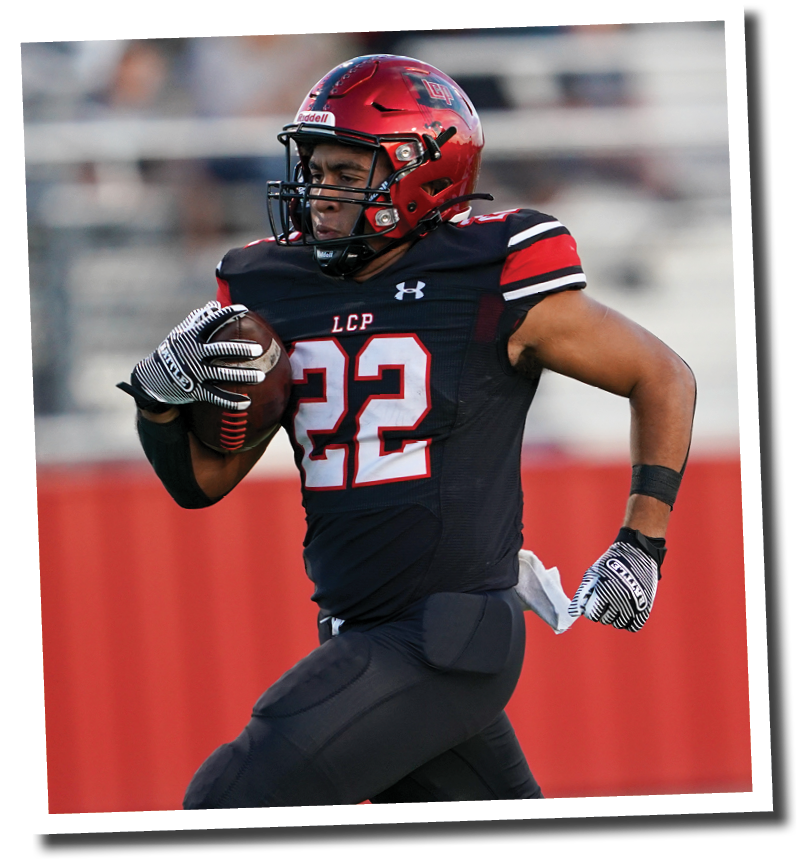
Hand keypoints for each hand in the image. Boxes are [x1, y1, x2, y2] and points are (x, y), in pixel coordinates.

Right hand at [117, 302, 265, 411]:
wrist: (151, 378)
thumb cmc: (173, 351)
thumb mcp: (181, 334)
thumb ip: (198, 319)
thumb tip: (214, 305)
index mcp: (191, 337)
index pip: (211, 322)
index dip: (227, 314)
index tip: (243, 309)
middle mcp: (193, 353)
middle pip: (220, 350)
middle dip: (240, 349)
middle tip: (258, 349)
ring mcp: (194, 372)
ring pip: (222, 374)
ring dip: (243, 376)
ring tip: (261, 377)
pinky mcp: (195, 390)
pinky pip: (216, 396)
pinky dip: (231, 401)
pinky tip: (247, 403)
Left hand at [568, 528, 664, 631]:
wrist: (637, 554)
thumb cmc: (610, 564)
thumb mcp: (593, 575)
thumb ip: (582, 595)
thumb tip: (573, 613)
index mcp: (604, 591)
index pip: (592, 615)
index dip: (591, 610)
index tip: (594, 602)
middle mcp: (619, 600)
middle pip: (605, 620)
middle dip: (602, 612)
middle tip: (606, 600)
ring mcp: (633, 604)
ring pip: (618, 624)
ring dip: (615, 617)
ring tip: (616, 603)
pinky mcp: (645, 607)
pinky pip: (633, 626)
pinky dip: (629, 621)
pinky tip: (626, 610)